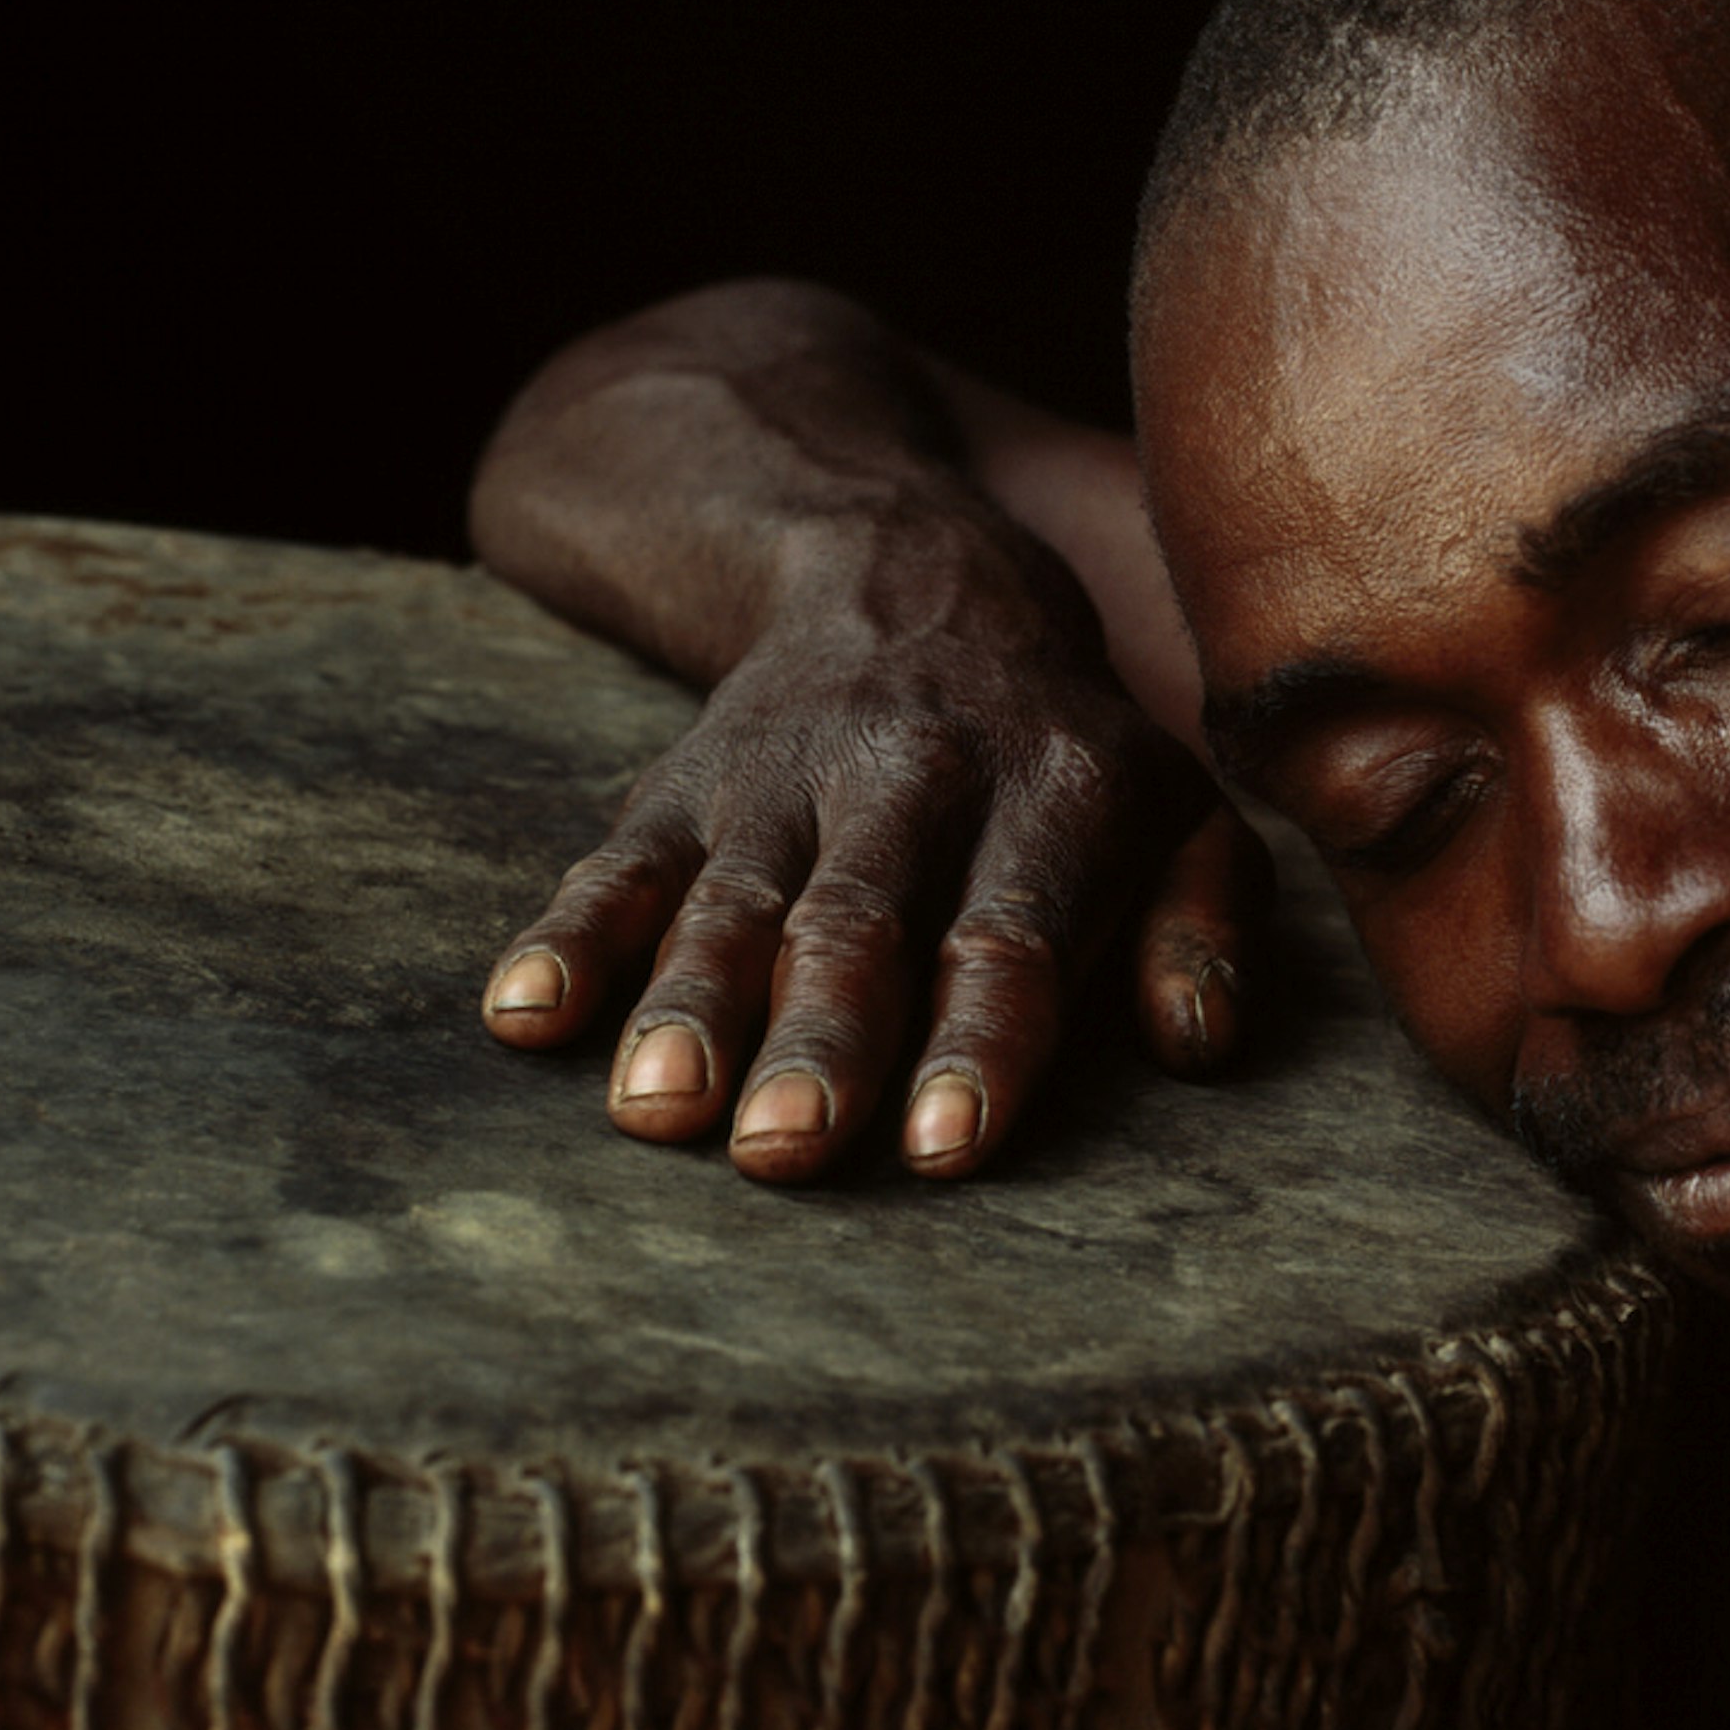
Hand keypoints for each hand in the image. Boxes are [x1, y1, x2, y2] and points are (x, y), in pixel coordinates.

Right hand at [479, 542, 1268, 1182]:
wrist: (913, 582)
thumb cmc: (1068, 760)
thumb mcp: (1178, 812)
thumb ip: (1204, 926)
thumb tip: (1198, 1047)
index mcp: (1056, 793)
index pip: (1015, 933)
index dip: (982, 1039)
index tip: (944, 1144)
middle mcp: (918, 775)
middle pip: (863, 921)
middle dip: (823, 1037)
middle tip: (786, 1148)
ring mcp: (788, 777)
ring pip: (736, 896)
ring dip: (690, 1001)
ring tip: (656, 1106)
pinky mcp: (686, 780)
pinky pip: (622, 859)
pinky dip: (572, 933)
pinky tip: (525, 1013)